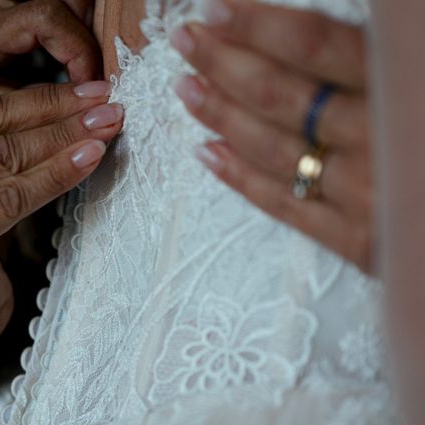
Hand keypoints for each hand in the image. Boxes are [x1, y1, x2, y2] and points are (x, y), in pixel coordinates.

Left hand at [0, 0, 100, 128]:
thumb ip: (38, 104)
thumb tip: (91, 106)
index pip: (45, 17)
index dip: (78, 50)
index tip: (91, 89)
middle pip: (66, 1)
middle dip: (91, 39)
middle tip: (100, 81)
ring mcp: (9, 6)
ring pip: (72, 2)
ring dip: (90, 36)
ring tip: (95, 75)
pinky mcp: (23, 13)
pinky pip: (67, 13)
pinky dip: (83, 38)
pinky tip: (87, 67)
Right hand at [0, 81, 121, 344]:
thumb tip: (64, 109)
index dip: (36, 90)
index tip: (86, 89)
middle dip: (56, 106)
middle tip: (106, 100)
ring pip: (2, 155)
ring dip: (63, 135)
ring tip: (107, 125)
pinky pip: (11, 198)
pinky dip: (55, 175)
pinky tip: (89, 159)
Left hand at [171, 1, 371, 271]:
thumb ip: (396, 49)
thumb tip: (366, 17)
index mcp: (405, 90)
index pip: (314, 48)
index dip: (257, 27)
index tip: (214, 10)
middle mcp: (376, 141)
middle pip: (281, 96)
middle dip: (224, 64)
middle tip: (184, 41)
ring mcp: (363, 196)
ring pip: (273, 150)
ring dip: (221, 116)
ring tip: (186, 89)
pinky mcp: (358, 240)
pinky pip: (286, 207)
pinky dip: (242, 180)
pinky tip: (207, 154)